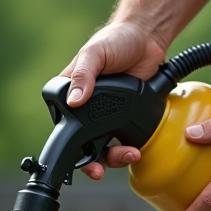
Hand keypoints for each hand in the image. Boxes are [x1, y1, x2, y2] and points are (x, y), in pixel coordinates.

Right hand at [61, 21, 165, 179]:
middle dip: (92, 163)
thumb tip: (74, 101)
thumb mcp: (94, 53)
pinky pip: (124, 141)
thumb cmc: (115, 40)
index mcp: (69, 95)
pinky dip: (128, 150)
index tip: (77, 159)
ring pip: (104, 149)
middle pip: (83, 146)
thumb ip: (83, 74)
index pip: (63, 127)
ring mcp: (106, 117)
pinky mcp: (126, 119)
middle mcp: (85, 110)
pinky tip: (135, 150)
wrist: (147, 38)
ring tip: (128, 155)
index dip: (69, 147)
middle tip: (99, 171)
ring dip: (114, 158)